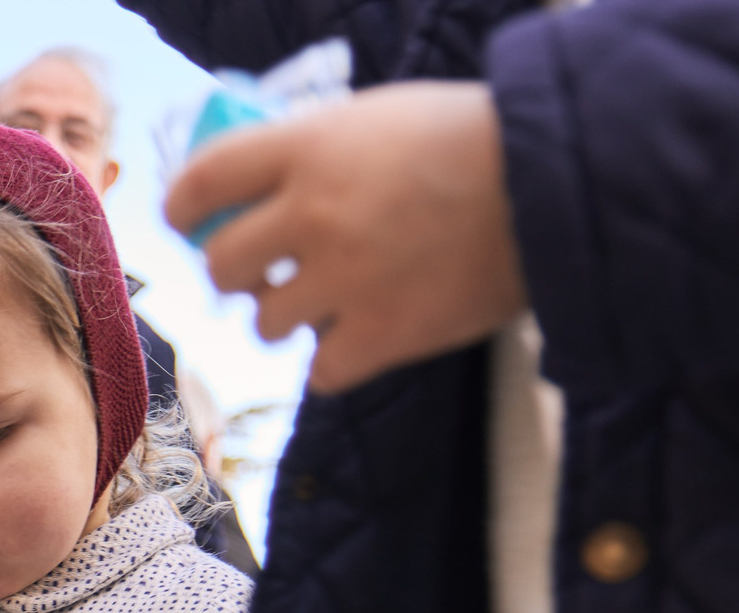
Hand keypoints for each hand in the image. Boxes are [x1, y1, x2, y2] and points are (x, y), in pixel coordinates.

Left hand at [167, 82, 526, 395]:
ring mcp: (346, 279)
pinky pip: (321, 369)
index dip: (183, 208)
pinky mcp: (383, 334)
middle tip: (260, 273)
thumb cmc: (474, 141)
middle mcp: (315, 214)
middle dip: (234, 272)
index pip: (203, 182)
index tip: (188, 223)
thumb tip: (258, 188)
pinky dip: (334, 358)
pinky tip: (360, 335)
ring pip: (267, 323)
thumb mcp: (379, 117)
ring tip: (326, 299)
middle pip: (222, 265)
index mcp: (308, 147)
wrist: (555, 185)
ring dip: (287, 315)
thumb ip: (315, 151)